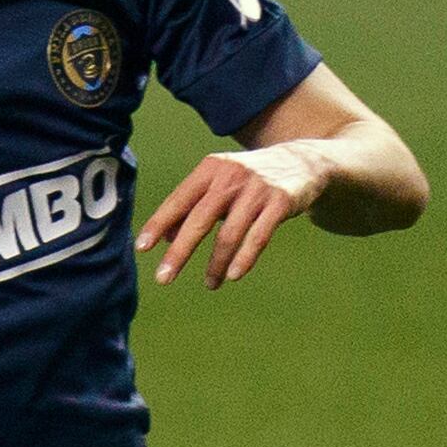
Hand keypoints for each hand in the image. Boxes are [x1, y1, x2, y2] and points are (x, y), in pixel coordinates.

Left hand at [137, 142, 325, 285]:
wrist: (303, 161)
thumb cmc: (249, 180)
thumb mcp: (219, 185)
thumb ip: (192, 207)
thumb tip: (165, 238)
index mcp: (210, 170)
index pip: (179, 200)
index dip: (160, 223)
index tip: (142, 248)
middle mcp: (231, 176)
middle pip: (200, 219)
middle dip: (180, 251)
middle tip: (163, 278)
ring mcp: (257, 189)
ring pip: (230, 233)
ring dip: (215, 264)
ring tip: (209, 285)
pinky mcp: (281, 202)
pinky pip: (259, 236)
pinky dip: (244, 258)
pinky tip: (232, 275)